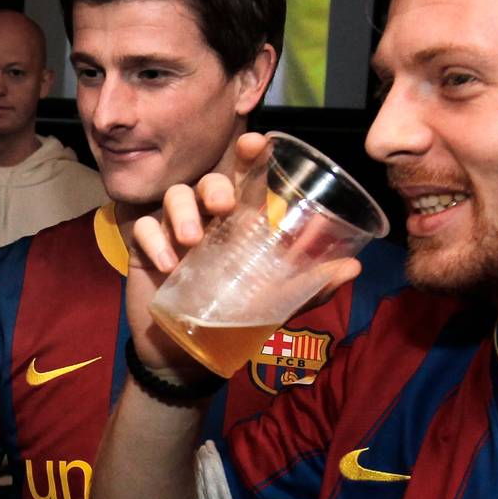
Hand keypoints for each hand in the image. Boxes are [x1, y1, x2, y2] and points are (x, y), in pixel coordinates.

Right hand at [123, 133, 359, 370]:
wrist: (184, 355)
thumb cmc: (231, 321)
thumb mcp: (275, 306)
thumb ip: (311, 289)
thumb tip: (354, 268)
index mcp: (240, 225)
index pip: (246, 179)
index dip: (249, 155)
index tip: (256, 143)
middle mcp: (208, 221)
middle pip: (208, 182)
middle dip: (214, 186)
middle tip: (222, 206)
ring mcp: (174, 232)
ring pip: (174, 196)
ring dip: (182, 211)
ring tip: (191, 240)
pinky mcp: (144, 247)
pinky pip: (143, 227)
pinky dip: (153, 240)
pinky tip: (166, 266)